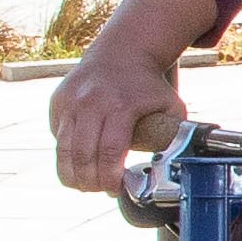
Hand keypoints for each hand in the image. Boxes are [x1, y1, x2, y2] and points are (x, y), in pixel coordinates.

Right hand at [45, 41, 179, 196]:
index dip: (109, 178)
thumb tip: (184, 162)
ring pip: (63, 151)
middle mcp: (91, 103)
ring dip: (72, 175)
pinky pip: (57, 138)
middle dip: (90, 182)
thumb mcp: (171, 105)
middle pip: (83, 156)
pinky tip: (80, 159)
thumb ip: (177, 133)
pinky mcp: (58, 102)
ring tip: (85, 184)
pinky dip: (65, 154)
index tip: (115, 190)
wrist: (122, 51)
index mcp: (120, 106)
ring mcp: (71, 101)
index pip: (109, 152)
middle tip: (99, 189)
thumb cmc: (148, 85)